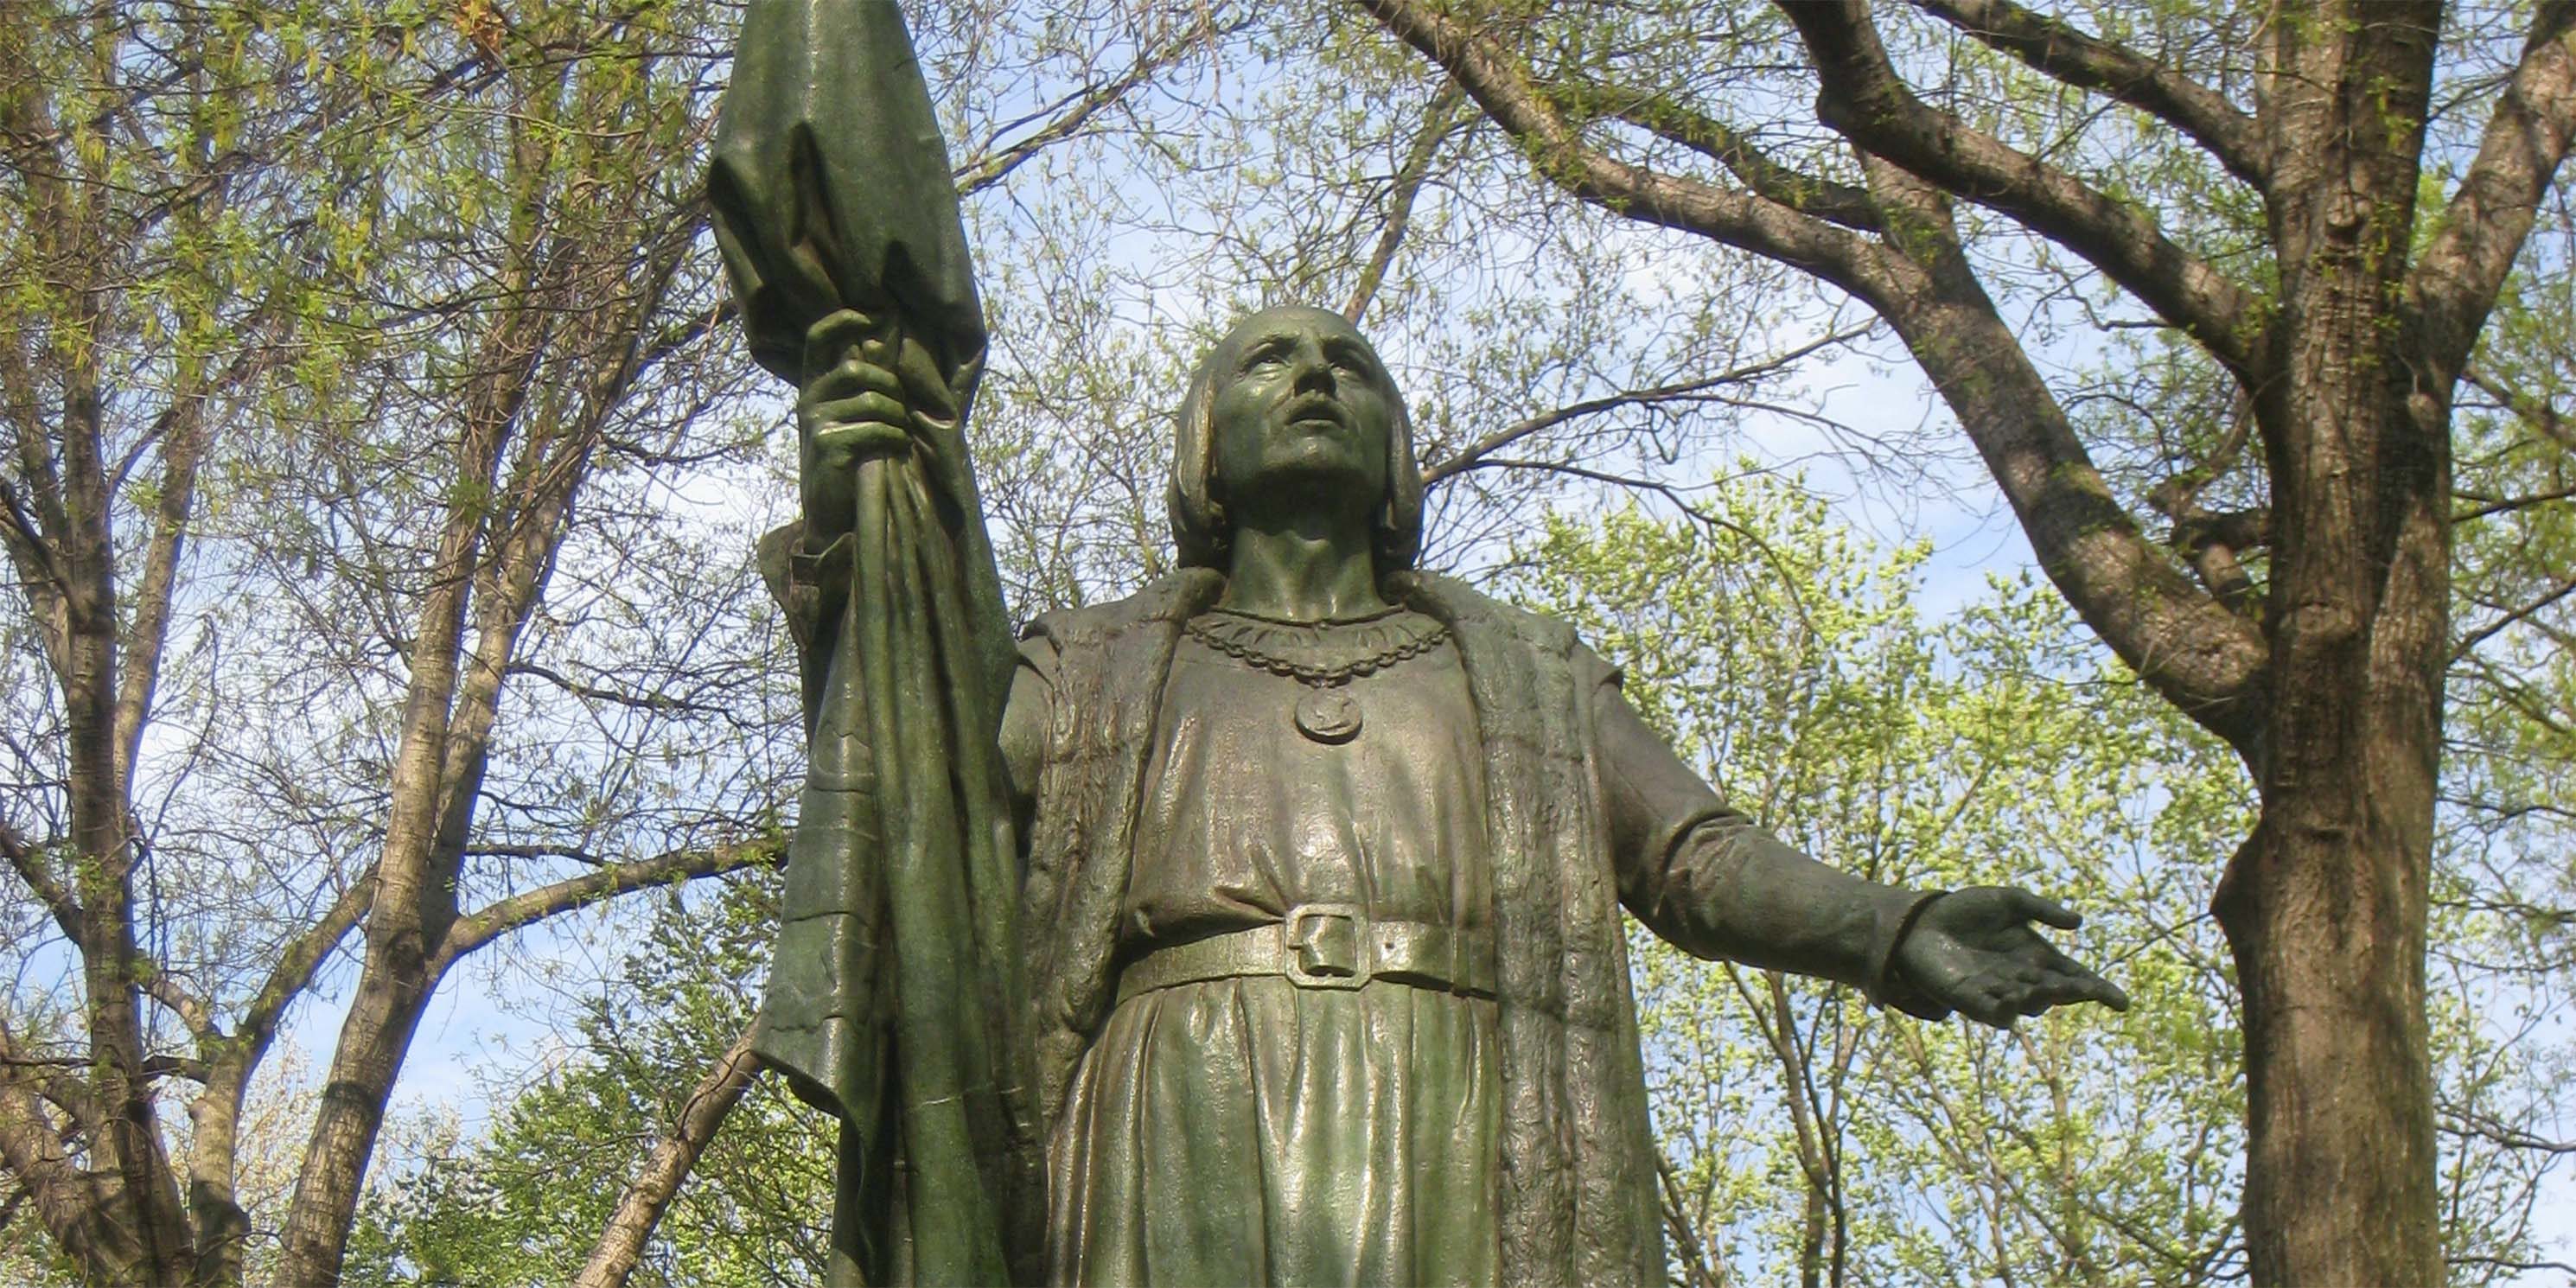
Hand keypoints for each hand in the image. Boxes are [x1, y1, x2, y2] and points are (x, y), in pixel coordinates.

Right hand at [796, 309, 962, 532]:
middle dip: (890, 386)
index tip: (868, 317)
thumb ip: (858, 388)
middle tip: (904, 408)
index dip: (841, 321)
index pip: (817, 339)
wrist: (830, 513)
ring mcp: (816, 422)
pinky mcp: (830, 445)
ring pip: (872, 401)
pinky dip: (896, 437)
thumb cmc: (848, 461)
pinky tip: (898, 448)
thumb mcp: (846, 418)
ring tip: (903, 432)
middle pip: (855, 370)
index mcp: (813, 387)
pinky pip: (876, 429)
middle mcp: (809, 399)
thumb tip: (882, 348)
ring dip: (898, 417)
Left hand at [1892, 886, 2129, 1029]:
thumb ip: (2043, 910)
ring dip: (2043, 998)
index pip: (2076, 979)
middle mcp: (2023, 980)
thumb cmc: (1964, 910)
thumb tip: (2080, 923)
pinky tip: (2013, 998)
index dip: (2099, 990)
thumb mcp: (2008, 901)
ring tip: (2051, 986)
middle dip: (2072, 992)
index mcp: (2037, 958)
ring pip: (2031, 1005)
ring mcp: (1999, 994)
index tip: (2122, 1002)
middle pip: (2058, 994)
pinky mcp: (1972, 1002)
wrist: (1921, 921)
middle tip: (2083, 986)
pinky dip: (2007, 1009)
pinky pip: (1996, 1013)